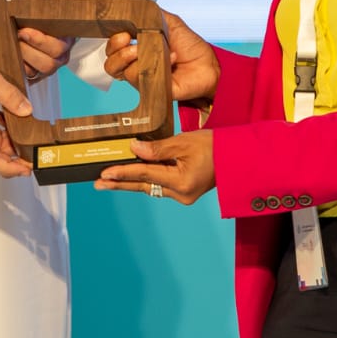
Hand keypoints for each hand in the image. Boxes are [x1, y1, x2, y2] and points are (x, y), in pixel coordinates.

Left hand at [17, 0, 71, 81]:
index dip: (39, 41)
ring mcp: (49, 67)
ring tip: (11, 47)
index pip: (57, 47)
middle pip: (48, 64)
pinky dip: (17, 69)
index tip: (23, 31)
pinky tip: (9, 56)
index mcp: (66, 39)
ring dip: (21, 60)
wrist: (36, 18)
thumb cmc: (40, 10)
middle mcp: (60, 57)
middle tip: (15, 39)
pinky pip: (27, 78)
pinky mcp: (37, 75)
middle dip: (28, 51)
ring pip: (36, 73)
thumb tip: (26, 4)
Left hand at [94, 132, 215, 205]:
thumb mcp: (185, 141)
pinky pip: (161, 185)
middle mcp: (181, 194)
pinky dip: (147, 180)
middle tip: (98, 183)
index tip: (104, 173)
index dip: (123, 173)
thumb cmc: (215, 146)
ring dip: (131, 182)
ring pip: (151, 187)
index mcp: (181, 182)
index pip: (145, 175)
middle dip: (120, 184)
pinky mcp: (186, 192)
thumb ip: (158, 147)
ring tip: (109, 180)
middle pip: (144, 186)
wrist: (237, 157)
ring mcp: (184, 196)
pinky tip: (134, 177)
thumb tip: (134, 150)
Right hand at [104, 9, 218, 106]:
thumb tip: (134, 9)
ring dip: (131, 57)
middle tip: (130, 41)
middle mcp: (137, 66)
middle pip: (110, 63)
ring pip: (120, 72)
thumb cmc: (190, 45)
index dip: (113, 41)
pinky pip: (140, 81)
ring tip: (147, 50)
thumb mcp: (170, 22)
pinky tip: (169, 58)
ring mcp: (143, 79)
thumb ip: (151, 14)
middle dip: (116, 49)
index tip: (125, 33)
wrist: (208, 63)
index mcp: (137, 50)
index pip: (112, 49)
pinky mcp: (153, 89)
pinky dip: (152, 66)